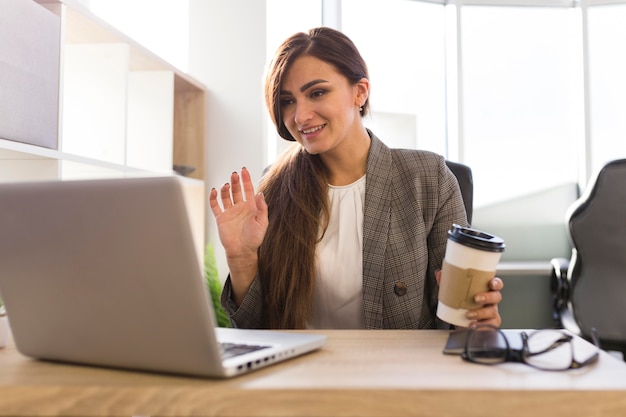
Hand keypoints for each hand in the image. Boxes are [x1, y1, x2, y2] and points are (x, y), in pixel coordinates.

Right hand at [209, 168, 267, 302]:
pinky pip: (215, 205)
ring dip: (226, 189)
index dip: (246, 180)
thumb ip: (262, 208)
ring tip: (226, 185)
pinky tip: (214, 191)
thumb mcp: (262, 222)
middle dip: (235, 181)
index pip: (248, 190)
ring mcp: (230, 212)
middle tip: (234, 174)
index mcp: (251, 207)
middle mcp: (240, 207)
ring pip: (226, 196)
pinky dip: (214, 198)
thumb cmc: (254, 239)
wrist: (242, 252)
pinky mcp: (221, 218)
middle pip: (236, 190)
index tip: (244, 170)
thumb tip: (260, 193)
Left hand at [435, 271, 503, 327]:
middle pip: (496, 297)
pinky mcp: (489, 324)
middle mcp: (491, 301)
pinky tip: (473, 325)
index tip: (491, 283)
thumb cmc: (463, 302)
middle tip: (476, 299)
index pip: (496, 284)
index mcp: (486, 290)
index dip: (496, 283)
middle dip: (487, 297)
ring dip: (481, 313)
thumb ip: (448, 282)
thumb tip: (439, 273)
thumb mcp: (456, 291)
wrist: (459, 320)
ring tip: (469, 314)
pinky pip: (490, 326)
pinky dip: (481, 326)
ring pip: (492, 312)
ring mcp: (491, 313)